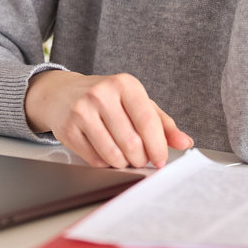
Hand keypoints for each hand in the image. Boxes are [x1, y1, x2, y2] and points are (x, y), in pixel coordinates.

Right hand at [25, 70, 193, 168]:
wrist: (62, 93)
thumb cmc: (106, 99)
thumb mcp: (136, 102)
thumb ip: (162, 122)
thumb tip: (184, 142)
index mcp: (125, 84)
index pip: (147, 121)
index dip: (158, 146)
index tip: (160, 160)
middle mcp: (102, 94)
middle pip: (132, 142)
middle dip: (140, 158)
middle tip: (141, 159)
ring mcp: (81, 111)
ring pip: (113, 154)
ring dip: (124, 163)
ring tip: (125, 157)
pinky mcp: (67, 129)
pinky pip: (95, 160)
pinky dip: (105, 163)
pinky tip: (106, 153)